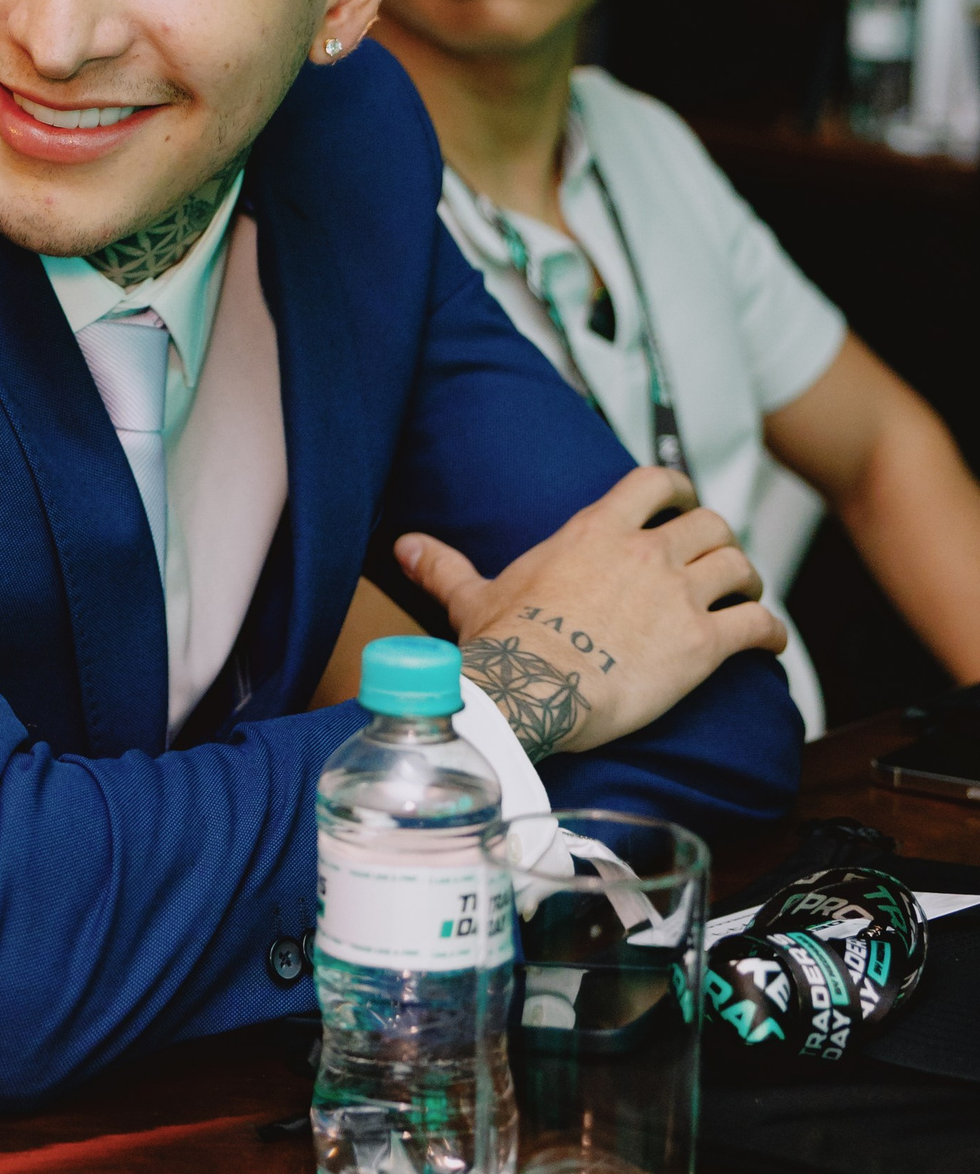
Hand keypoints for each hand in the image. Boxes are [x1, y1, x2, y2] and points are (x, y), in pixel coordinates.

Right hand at [394, 465, 785, 761]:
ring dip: (748, 581)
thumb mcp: (474, 597)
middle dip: (719, 539)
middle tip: (717, 561)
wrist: (533, 690)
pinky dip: (770, 631)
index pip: (655, 483)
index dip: (678, 489)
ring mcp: (678, 595)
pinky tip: (769, 644)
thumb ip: (445, 566)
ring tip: (746, 598)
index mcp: (597, 530)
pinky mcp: (703, 643)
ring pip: (739, 566)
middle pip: (709, 522)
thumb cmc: (505, 645)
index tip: (683, 504)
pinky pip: (756, 624)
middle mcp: (646, 552)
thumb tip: (404, 546)